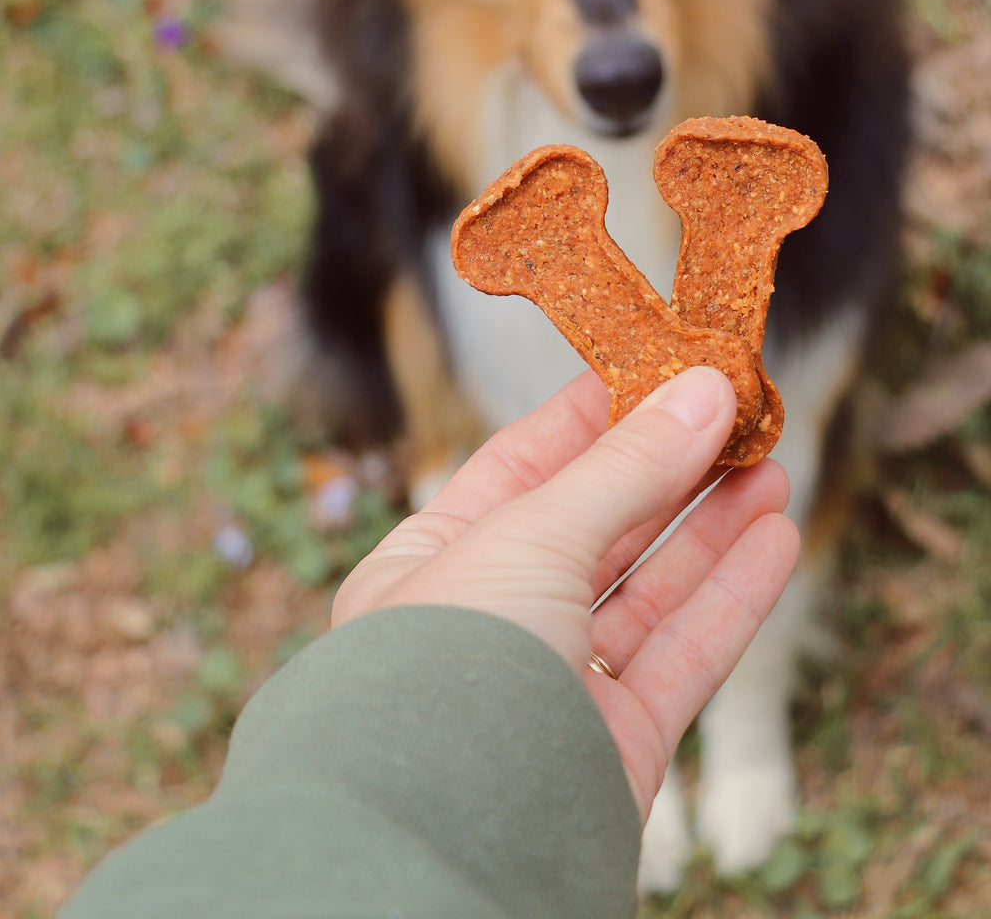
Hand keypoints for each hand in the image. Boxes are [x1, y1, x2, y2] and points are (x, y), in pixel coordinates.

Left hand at [332, 367, 798, 820]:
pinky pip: (679, 657)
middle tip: (739, 418)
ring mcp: (553, 687)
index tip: (658, 370)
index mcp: (435, 561)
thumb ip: (627, 466)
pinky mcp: (611, 747)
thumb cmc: (455, 660)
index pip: (520, 467)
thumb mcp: (534, 533)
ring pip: (646, 592)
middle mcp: (492, 621)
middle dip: (669, 471)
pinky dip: (729, 599)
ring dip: (712, 530)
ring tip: (772, 470)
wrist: (450, 839)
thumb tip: (704, 390)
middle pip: (595, 527)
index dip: (593, 418)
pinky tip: (775, 543)